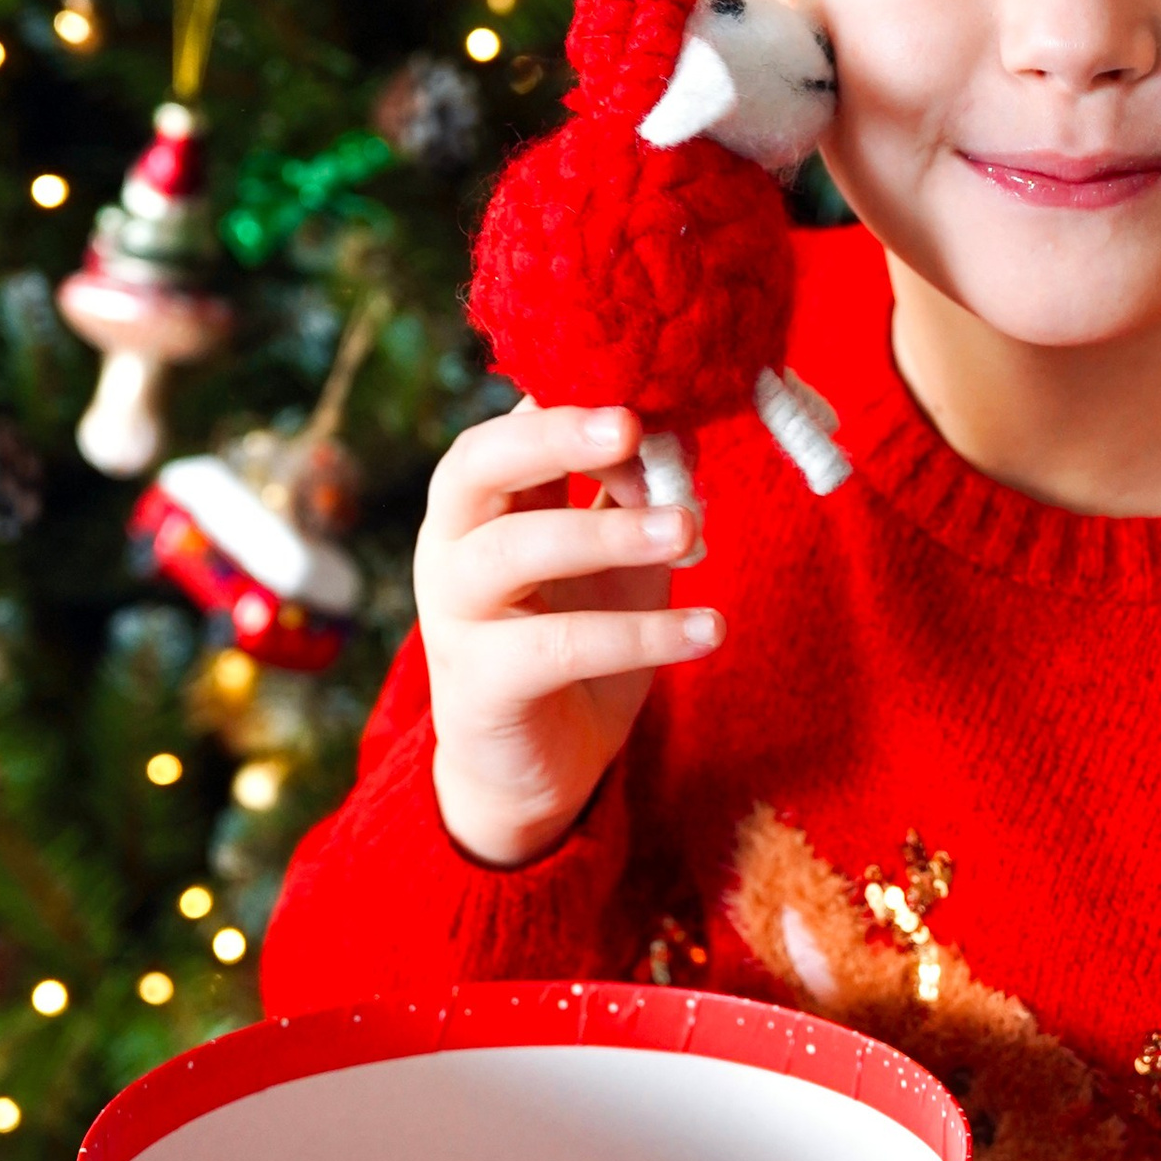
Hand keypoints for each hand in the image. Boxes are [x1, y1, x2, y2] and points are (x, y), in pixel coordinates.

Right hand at [417, 400, 720, 870]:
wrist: (532, 766)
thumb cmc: (572, 636)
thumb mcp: (609, 556)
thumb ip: (628, 494)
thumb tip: (682, 427)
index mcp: (480, 501)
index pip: (506, 423)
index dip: (568, 402)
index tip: (641, 394)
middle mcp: (451, 545)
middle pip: (476, 466)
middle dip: (553, 438)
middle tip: (632, 427)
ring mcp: (455, 615)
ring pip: (512, 552)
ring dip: (605, 533)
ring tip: (690, 530)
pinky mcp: (481, 685)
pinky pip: (560, 649)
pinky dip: (641, 637)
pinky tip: (708, 631)